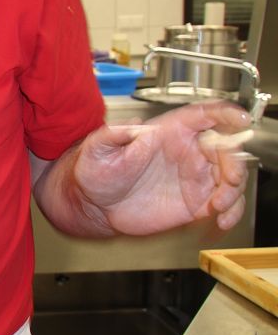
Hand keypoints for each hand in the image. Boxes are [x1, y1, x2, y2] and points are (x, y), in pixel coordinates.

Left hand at [70, 100, 250, 234]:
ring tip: (219, 205)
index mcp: (169, 132)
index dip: (226, 114)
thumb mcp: (97, 148)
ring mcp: (195, 176)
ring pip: (232, 175)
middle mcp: (188, 152)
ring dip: (234, 189)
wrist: (95, 204)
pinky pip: (226, 203)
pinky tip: (222, 220)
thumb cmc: (97, 172)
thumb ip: (112, 135)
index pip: (204, 115)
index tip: (240, 120)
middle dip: (235, 161)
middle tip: (228, 179)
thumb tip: (134, 127)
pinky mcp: (197, 202)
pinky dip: (232, 211)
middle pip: (227, 147)